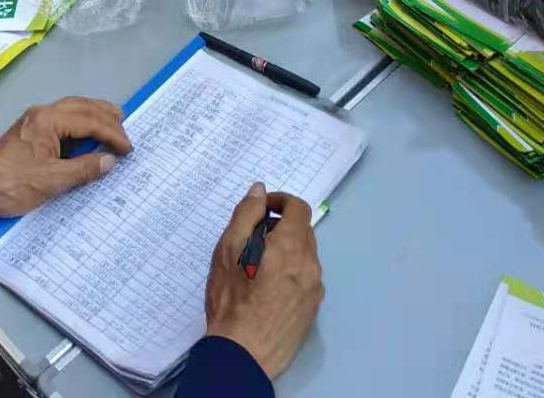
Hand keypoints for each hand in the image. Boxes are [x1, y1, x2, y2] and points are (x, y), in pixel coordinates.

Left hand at [0, 98, 131, 218]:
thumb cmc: (14, 184)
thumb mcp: (52, 180)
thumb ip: (83, 169)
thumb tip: (110, 161)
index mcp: (48, 120)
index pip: (88, 120)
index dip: (111, 133)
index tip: (128, 149)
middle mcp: (43, 113)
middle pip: (81, 106)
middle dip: (106, 116)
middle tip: (126, 128)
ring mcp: (36, 120)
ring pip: (73, 109)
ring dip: (94, 116)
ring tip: (113, 125)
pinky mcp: (32, 131)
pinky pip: (64, 118)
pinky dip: (81, 123)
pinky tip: (89, 134)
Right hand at [204, 185, 323, 380]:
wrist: (243, 353)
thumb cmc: (232, 299)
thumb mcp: (229, 249)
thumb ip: (247, 214)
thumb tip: (260, 190)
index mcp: (292, 245)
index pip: (298, 208)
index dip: (280, 202)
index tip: (261, 209)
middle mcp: (310, 264)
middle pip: (303, 230)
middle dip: (281, 226)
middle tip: (254, 238)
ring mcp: (314, 288)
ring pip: (305, 255)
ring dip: (287, 249)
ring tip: (259, 265)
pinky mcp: (313, 308)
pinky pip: (306, 277)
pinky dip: (292, 271)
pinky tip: (269, 286)